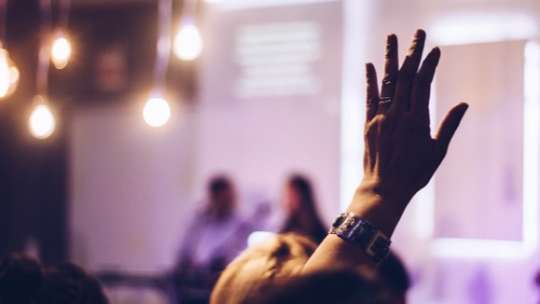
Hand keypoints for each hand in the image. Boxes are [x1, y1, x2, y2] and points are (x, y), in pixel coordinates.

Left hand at [351, 30, 467, 233]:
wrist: (384, 189)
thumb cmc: (414, 174)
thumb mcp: (437, 151)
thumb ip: (448, 126)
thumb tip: (463, 104)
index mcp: (417, 120)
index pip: (423, 84)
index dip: (429, 65)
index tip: (435, 50)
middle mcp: (398, 115)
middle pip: (405, 77)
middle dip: (412, 53)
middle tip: (417, 33)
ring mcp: (381, 118)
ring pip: (387, 82)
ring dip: (390, 58)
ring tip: (392, 38)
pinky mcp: (368, 124)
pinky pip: (369, 98)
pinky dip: (370, 81)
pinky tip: (370, 65)